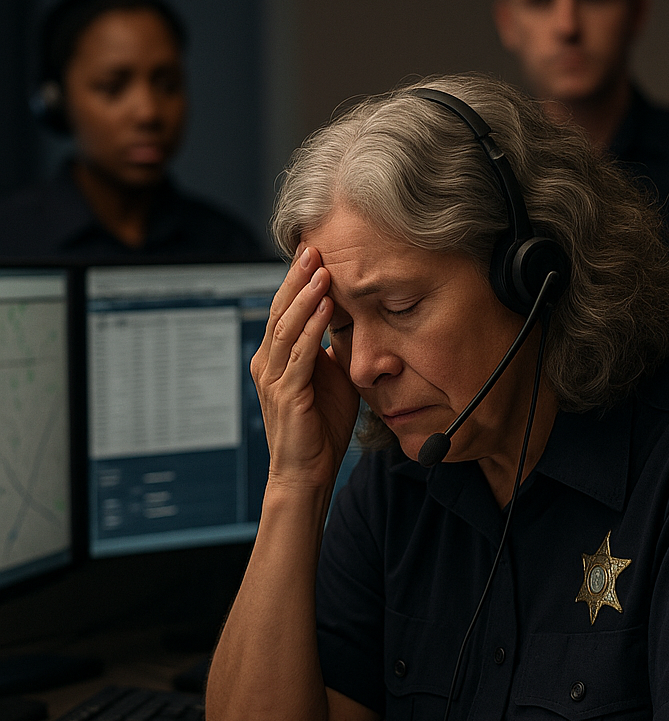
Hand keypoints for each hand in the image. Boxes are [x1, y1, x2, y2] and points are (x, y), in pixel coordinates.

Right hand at [251, 245, 359, 490]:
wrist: (307, 472)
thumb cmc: (320, 427)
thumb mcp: (331, 377)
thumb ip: (333, 349)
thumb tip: (349, 320)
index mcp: (275, 357)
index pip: (285, 310)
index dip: (298, 281)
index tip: (315, 253)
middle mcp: (267, 363)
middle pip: (280, 310)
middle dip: (297, 278)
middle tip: (314, 248)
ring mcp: (274, 378)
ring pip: (287, 326)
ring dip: (306, 296)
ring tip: (322, 270)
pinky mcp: (286, 394)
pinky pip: (300, 353)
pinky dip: (313, 327)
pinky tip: (327, 306)